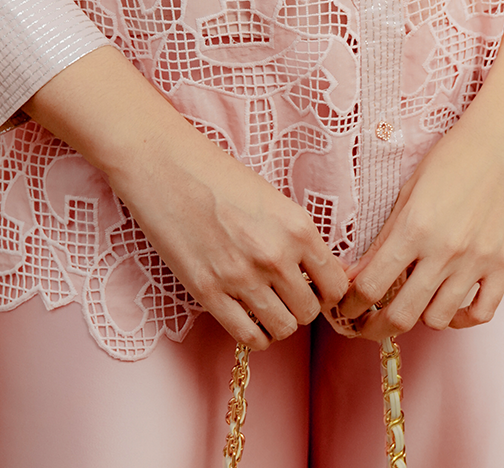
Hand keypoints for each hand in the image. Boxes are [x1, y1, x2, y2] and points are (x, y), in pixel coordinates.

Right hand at [107, 119, 348, 350]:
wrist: (166, 167)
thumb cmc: (219, 176)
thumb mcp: (273, 199)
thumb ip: (297, 237)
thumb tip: (318, 274)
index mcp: (297, 227)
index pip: (336, 287)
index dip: (327, 292)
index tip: (314, 288)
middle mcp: (275, 256)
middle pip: (309, 312)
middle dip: (300, 306)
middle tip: (285, 294)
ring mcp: (242, 277)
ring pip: (283, 329)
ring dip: (278, 322)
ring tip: (266, 305)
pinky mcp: (209, 293)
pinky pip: (248, 337)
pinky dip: (254, 334)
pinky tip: (247, 316)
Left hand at [334, 0, 503, 341]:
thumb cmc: (456, 152)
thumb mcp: (411, 187)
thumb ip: (386, 235)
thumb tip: (357, 274)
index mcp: (414, 227)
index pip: (370, 287)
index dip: (351, 303)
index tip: (345, 307)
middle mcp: (445, 251)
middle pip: (400, 315)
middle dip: (375, 326)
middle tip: (367, 325)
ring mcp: (478, 262)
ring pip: (437, 320)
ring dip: (418, 318)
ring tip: (409, 306)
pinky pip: (480, 314)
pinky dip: (460, 318)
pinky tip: (449, 306)